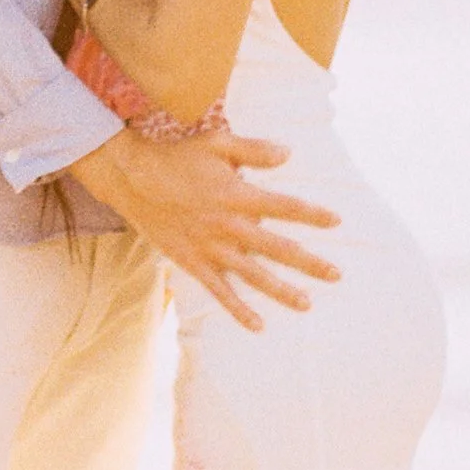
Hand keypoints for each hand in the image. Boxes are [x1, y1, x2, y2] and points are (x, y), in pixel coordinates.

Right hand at [69, 124, 339, 329]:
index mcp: (238, 195)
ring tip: (307, 303)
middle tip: (336, 274)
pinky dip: (238, 309)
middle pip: (278, 248)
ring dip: (282, 290)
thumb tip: (289, 153)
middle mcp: (229, 226)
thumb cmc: (178, 158)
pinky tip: (258, 325)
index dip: (313, 215)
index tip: (337, 221)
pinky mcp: (193, 263)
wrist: (132, 179)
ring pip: (253, 275)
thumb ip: (254, 150)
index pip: (285, 207)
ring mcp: (211, 248)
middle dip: (309, 262)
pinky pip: (220, 291)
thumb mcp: (217, 143)